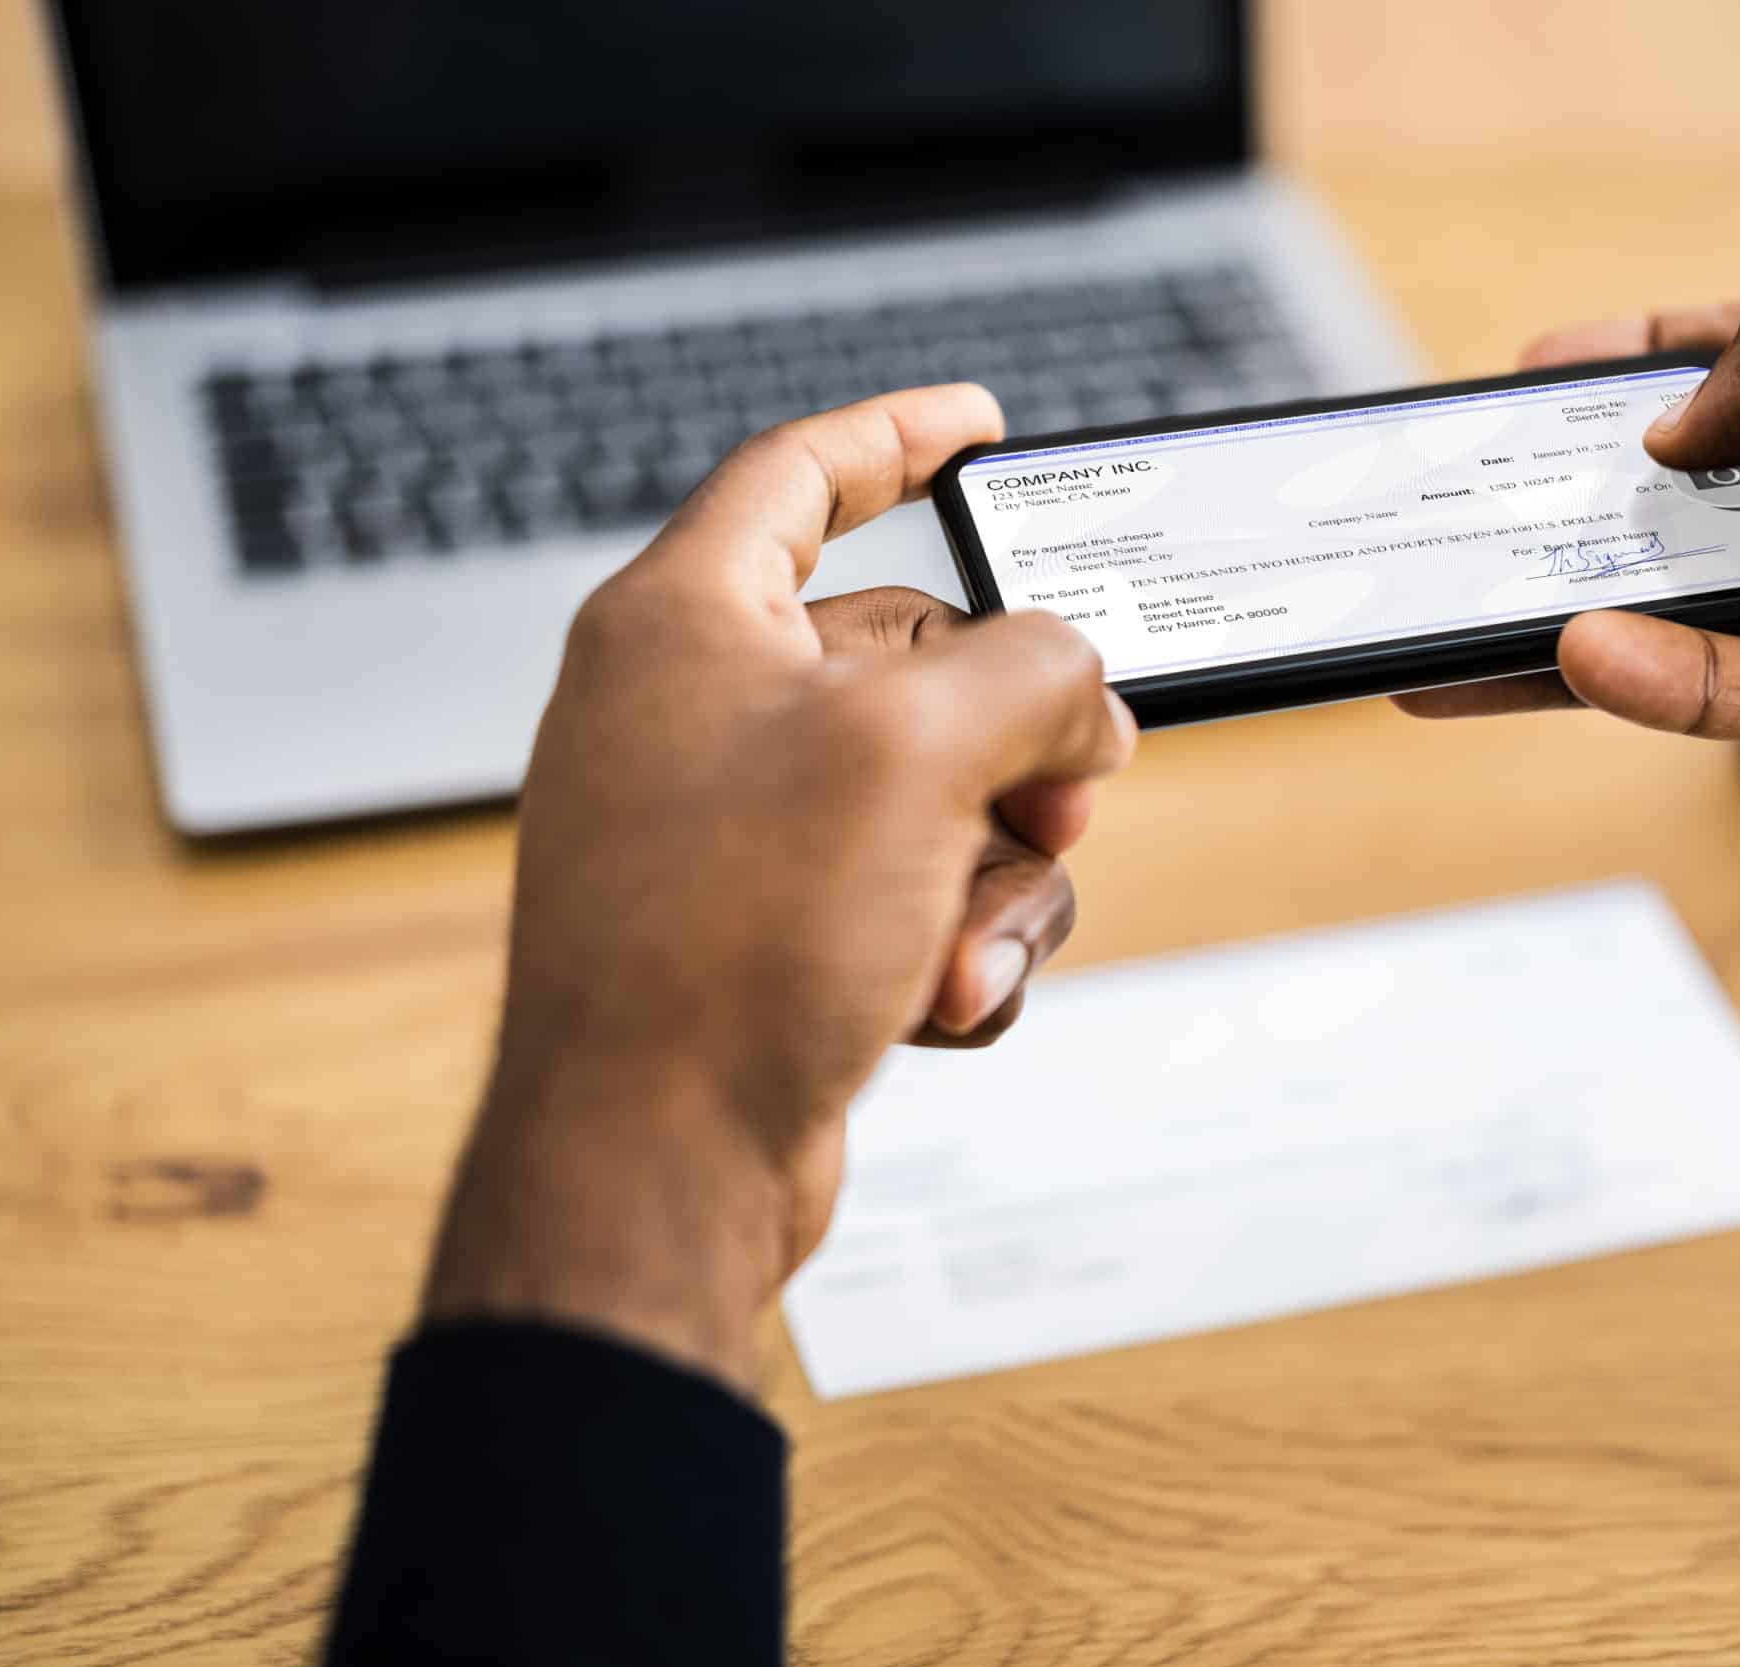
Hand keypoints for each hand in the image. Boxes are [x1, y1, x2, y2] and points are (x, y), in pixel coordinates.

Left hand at [423, 386, 1135, 1388]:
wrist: (655, 1166)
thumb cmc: (730, 943)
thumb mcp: (916, 754)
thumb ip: (1033, 675)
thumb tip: (1084, 705)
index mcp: (684, 622)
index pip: (798, 476)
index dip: (898, 435)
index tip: (982, 426)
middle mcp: (696, 715)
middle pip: (918, 660)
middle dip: (1017, 736)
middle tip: (1070, 792)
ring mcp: (735, 834)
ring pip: (944, 797)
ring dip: (997, 876)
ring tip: (964, 946)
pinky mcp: (773, 939)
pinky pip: (917, 901)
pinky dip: (953, 948)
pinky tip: (930, 1004)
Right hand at [1406, 249, 1739, 1010]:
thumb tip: (1682, 421)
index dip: (1645, 365)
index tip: (1539, 374)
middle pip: (1704, 497)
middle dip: (1588, 498)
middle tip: (1476, 502)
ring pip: (1697, 611)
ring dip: (1588, 607)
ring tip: (1471, 608)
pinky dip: (1657, 680)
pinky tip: (1582, 655)